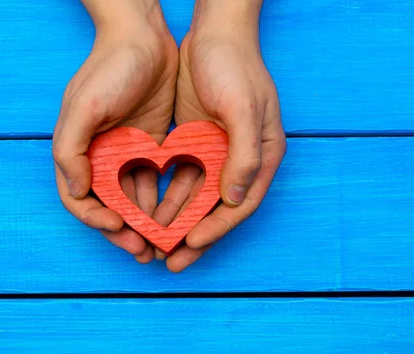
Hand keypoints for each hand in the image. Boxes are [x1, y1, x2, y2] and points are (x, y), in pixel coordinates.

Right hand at [53, 0, 177, 263]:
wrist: (144, 38)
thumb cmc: (109, 68)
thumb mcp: (84, 106)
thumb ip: (70, 149)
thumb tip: (75, 189)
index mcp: (77, 151)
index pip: (78, 198)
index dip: (95, 218)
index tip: (117, 226)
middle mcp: (99, 157)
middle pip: (108, 205)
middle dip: (124, 230)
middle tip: (143, 250)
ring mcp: (126, 153)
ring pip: (133, 198)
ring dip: (144, 223)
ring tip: (160, 245)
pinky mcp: (151, 147)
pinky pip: (154, 180)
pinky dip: (160, 200)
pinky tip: (173, 216)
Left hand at [153, 0, 286, 271]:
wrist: (213, 32)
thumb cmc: (235, 66)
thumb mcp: (244, 108)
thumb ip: (243, 156)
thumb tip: (234, 199)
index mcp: (262, 155)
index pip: (240, 203)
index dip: (217, 228)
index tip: (191, 246)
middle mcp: (241, 159)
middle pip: (217, 208)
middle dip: (194, 236)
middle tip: (170, 262)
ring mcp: (218, 151)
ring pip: (197, 197)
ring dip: (177, 220)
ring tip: (155, 243)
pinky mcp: (196, 142)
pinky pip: (182, 177)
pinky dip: (168, 195)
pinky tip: (151, 211)